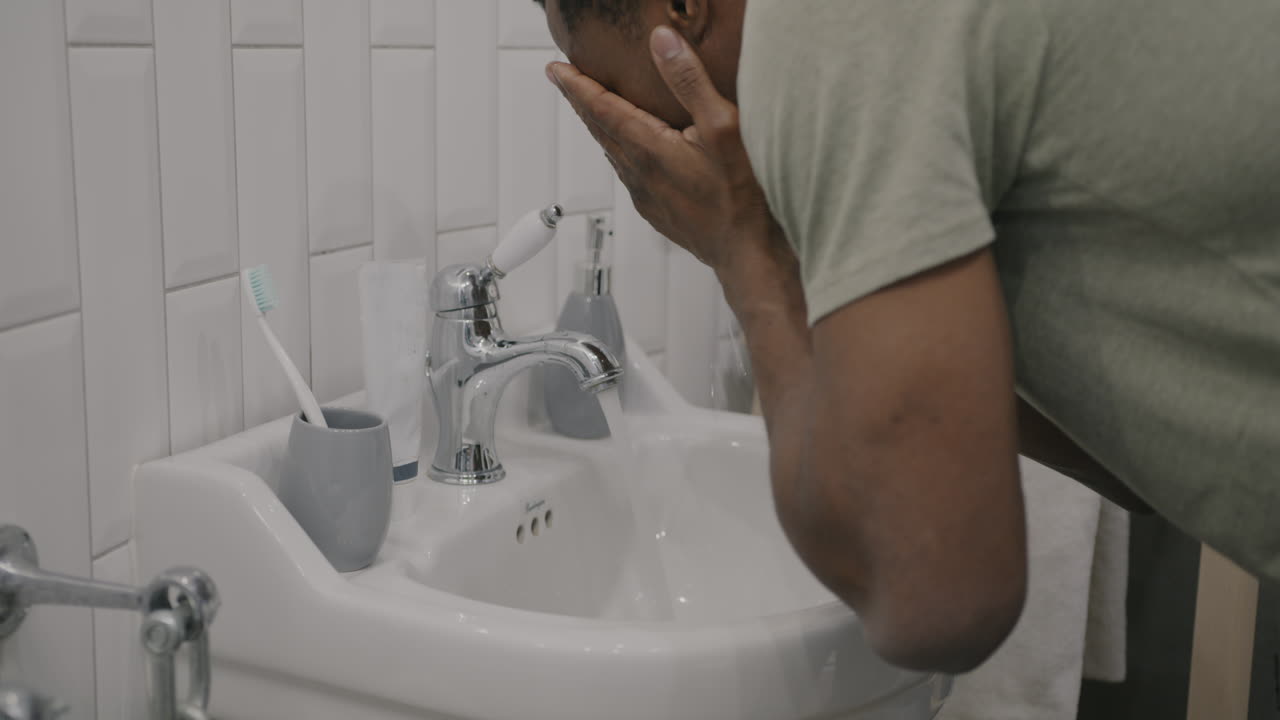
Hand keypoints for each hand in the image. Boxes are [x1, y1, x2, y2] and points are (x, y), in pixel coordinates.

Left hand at [547, 27, 787, 277]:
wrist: (747, 252)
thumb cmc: (741, 196)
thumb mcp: (722, 126)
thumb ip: (689, 81)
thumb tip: (662, 42)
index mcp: (648, 148)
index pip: (601, 108)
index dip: (576, 85)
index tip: (556, 70)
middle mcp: (639, 173)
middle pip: (600, 130)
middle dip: (582, 102)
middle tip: (566, 81)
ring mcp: (646, 196)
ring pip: (613, 154)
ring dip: (601, 127)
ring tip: (596, 109)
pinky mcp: (657, 212)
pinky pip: (629, 175)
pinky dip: (621, 153)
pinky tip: (633, 151)